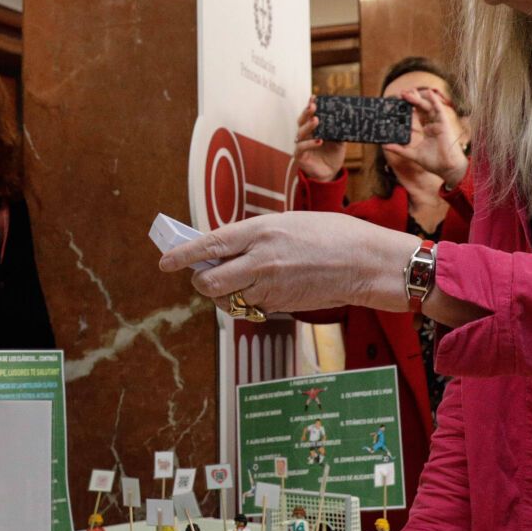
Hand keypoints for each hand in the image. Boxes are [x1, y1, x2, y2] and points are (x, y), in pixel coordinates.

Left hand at [157, 211, 420, 313]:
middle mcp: (261, 259)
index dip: (183, 255)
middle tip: (205, 275)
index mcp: (261, 230)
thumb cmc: (333, 235)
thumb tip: (225, 248)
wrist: (366, 262)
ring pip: (227, 299)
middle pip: (210, 280)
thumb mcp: (288, 223)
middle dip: (202, 280)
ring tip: (238, 281)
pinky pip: (250, 307)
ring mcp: (271, 285)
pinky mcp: (281, 305)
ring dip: (223, 294)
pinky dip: (245, 302)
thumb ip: (255, 235)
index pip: (211, 244)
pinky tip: (260, 290)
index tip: (166, 262)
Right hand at [293, 97, 348, 183]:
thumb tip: (347, 119)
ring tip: (316, 120)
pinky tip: (319, 140)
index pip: (310, 115)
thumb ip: (340, 131)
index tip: (314, 97)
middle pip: (302, 120)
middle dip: (307, 112)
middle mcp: (305, 135)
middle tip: (313, 106)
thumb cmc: (332, 155)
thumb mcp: (340, 141)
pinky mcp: (300, 156)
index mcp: (313, 129)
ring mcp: (301, 145)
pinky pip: (302, 147)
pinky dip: (310, 143)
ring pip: (300, 132)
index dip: (310, 105)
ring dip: (308, 125)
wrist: (330, 173)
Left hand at [381, 86, 468, 189]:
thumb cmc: (434, 162)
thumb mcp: (412, 154)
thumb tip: (385, 145)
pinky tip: (429, 92)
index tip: (399, 103)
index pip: (417, 117)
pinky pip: (439, 110)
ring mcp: (438, 124)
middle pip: (421, 109)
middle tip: (401, 93)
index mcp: (427, 131)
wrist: (447, 168)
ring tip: (407, 92)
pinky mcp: (444, 124)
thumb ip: (399, 149)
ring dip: (418, 99)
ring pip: (428, 108)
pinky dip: (435, 101)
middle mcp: (432, 126)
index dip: (408, 110)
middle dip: (412, 101)